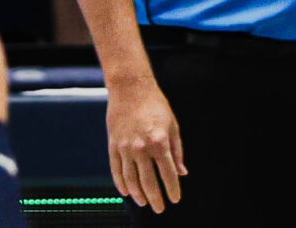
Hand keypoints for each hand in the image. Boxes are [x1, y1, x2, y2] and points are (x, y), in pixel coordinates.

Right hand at [105, 74, 184, 212]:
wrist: (130, 86)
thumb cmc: (155, 104)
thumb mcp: (173, 125)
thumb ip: (177, 151)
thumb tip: (182, 173)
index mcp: (159, 142)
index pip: (168, 174)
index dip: (173, 189)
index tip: (175, 199)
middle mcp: (141, 147)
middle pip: (149, 182)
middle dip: (155, 198)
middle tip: (159, 208)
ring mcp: (125, 147)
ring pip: (131, 179)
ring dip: (138, 194)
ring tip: (144, 202)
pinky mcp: (113, 144)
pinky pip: (116, 169)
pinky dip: (121, 183)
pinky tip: (126, 192)